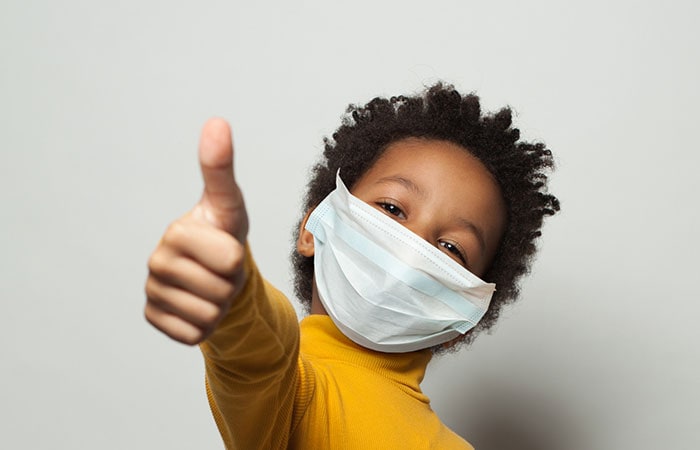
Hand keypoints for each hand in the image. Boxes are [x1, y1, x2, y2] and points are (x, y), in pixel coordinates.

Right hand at [144, 118, 248, 344]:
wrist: (215, 271)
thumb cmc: (223, 234)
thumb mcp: (230, 204)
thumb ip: (222, 168)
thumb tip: (216, 122)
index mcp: (177, 233)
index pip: (231, 260)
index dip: (238, 259)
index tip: (224, 245)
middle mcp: (157, 262)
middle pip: (222, 291)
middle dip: (231, 284)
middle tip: (221, 270)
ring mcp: (152, 292)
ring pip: (210, 316)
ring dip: (220, 305)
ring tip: (212, 284)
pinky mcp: (154, 319)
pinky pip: (193, 335)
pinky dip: (205, 326)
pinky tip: (198, 305)